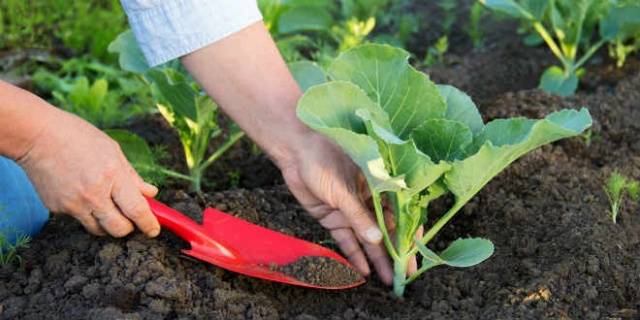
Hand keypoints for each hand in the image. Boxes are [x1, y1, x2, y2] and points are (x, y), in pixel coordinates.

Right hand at [16, 108, 159, 237]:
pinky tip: (81, 192)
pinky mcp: (58, 209)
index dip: (149, 224)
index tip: (153, 230)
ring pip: (99, 229)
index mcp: (112, 175)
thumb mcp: (113, 150)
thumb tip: (151, 194)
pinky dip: (86, 212)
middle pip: (119, 229)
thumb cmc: (78, 137)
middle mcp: (94, 194)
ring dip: (107, 223)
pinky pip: (80, 218)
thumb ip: (132, 176)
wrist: (36, 136)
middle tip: (130, 218)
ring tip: (106, 204)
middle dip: (129, 228)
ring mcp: (74, 204)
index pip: (137, 210)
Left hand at [279, 133, 419, 284]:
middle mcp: (368, 200)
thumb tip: (377, 240)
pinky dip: (353, 254)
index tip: (415, 253)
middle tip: (404, 276)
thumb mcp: (344, 188)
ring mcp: (350, 211)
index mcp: (379, 186)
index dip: (409, 234)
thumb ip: (359, 216)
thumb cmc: (324, 158)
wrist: (295, 151)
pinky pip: (346, 239)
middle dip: (395, 253)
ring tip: (387, 279)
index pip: (400, 214)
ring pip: (367, 239)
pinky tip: (363, 270)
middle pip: (385, 231)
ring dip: (377, 258)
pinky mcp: (333, 218)